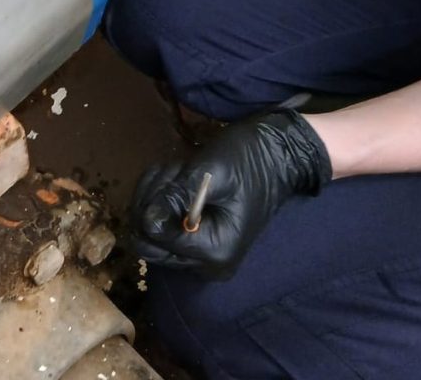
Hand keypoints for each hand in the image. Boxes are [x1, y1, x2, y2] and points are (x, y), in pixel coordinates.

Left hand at [129, 110, 331, 278]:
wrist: (276, 156)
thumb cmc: (247, 160)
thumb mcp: (209, 173)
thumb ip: (177, 198)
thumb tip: (144, 220)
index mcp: (213, 252)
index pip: (153, 238)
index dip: (153, 203)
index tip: (174, 175)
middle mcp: (204, 264)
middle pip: (146, 239)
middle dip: (152, 200)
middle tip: (176, 172)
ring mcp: (198, 256)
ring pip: (148, 229)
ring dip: (157, 193)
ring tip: (184, 172)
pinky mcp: (194, 242)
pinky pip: (160, 224)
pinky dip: (162, 197)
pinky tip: (181, 179)